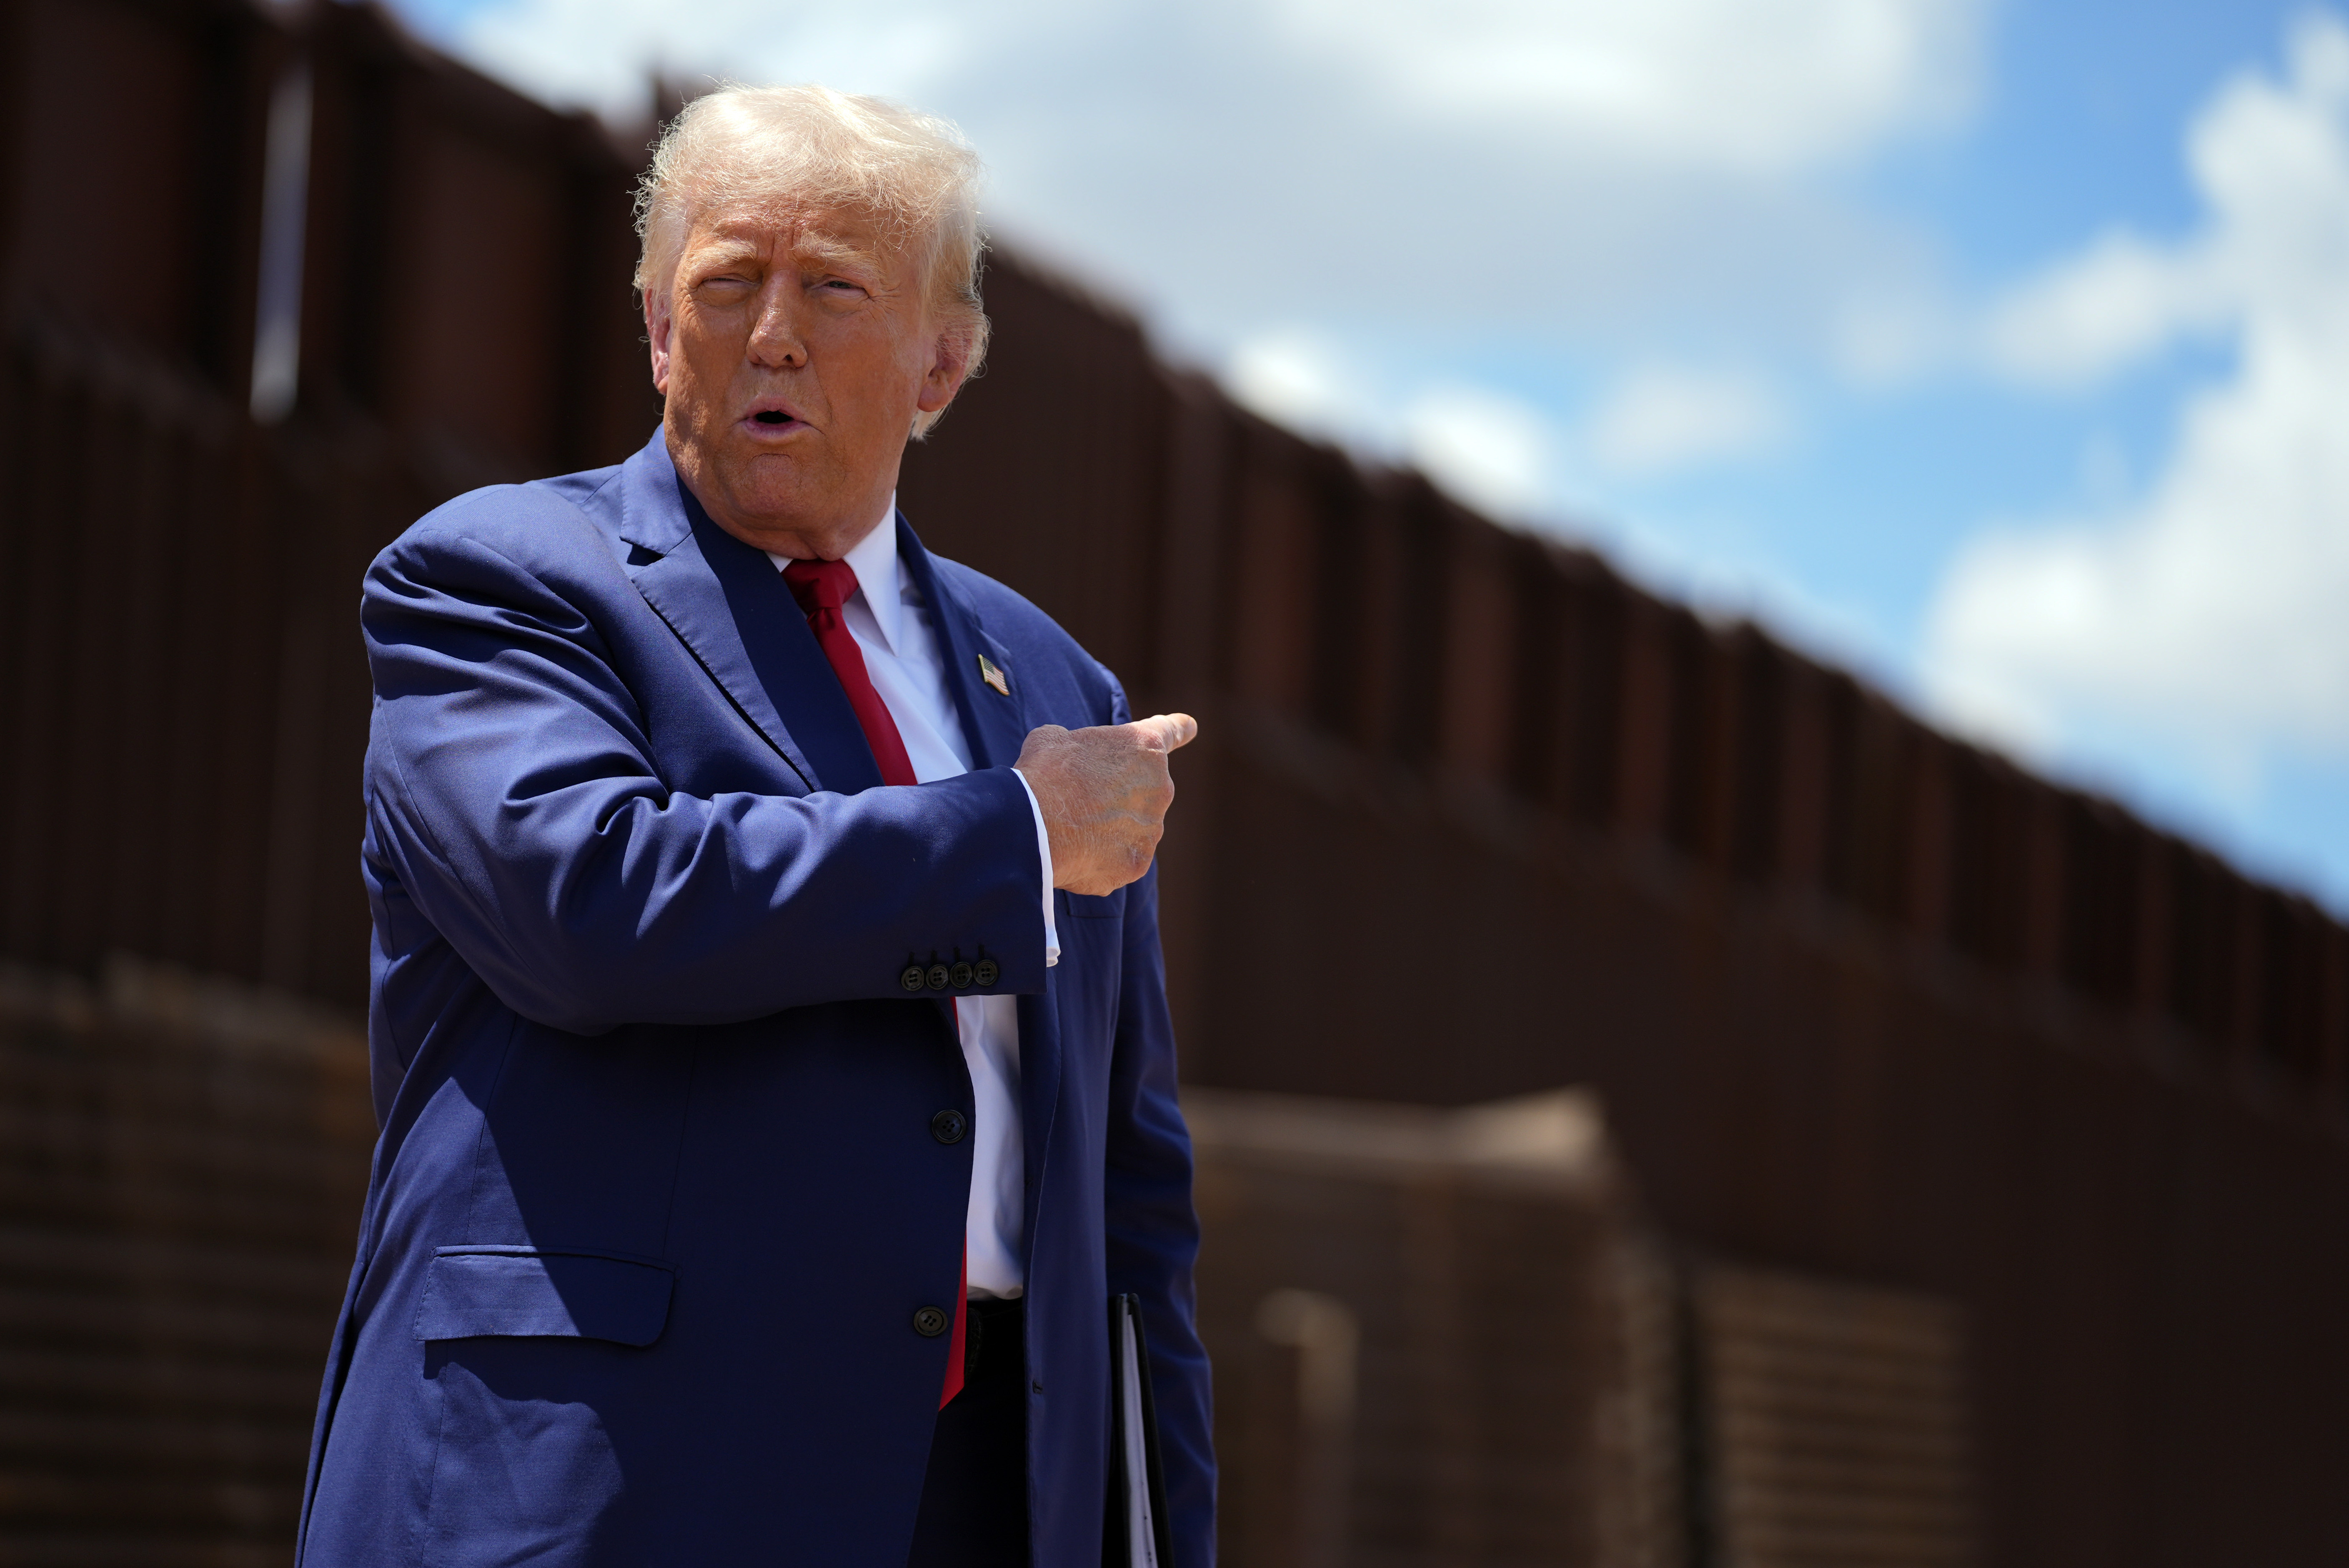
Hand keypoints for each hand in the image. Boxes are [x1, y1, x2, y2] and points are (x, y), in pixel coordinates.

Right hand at [1014, 714, 1198, 896]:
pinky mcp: (1138, 864)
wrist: (1034, 825)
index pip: (1171, 731)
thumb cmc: (1043, 774)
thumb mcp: (1054, 739)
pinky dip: (1099, 859)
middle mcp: (1160, 788)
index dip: (1179, 729)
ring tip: (1071, 829)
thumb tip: (1071, 757)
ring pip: (1131, 828)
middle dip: (1116, 796)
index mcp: (1144, 747)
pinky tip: (1074, 853)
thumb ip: (1077, 744)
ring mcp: (1152, 829)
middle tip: (1079, 800)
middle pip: (1142, 791)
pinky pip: (1120, 859)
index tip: (1190, 726)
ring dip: (1107, 829)